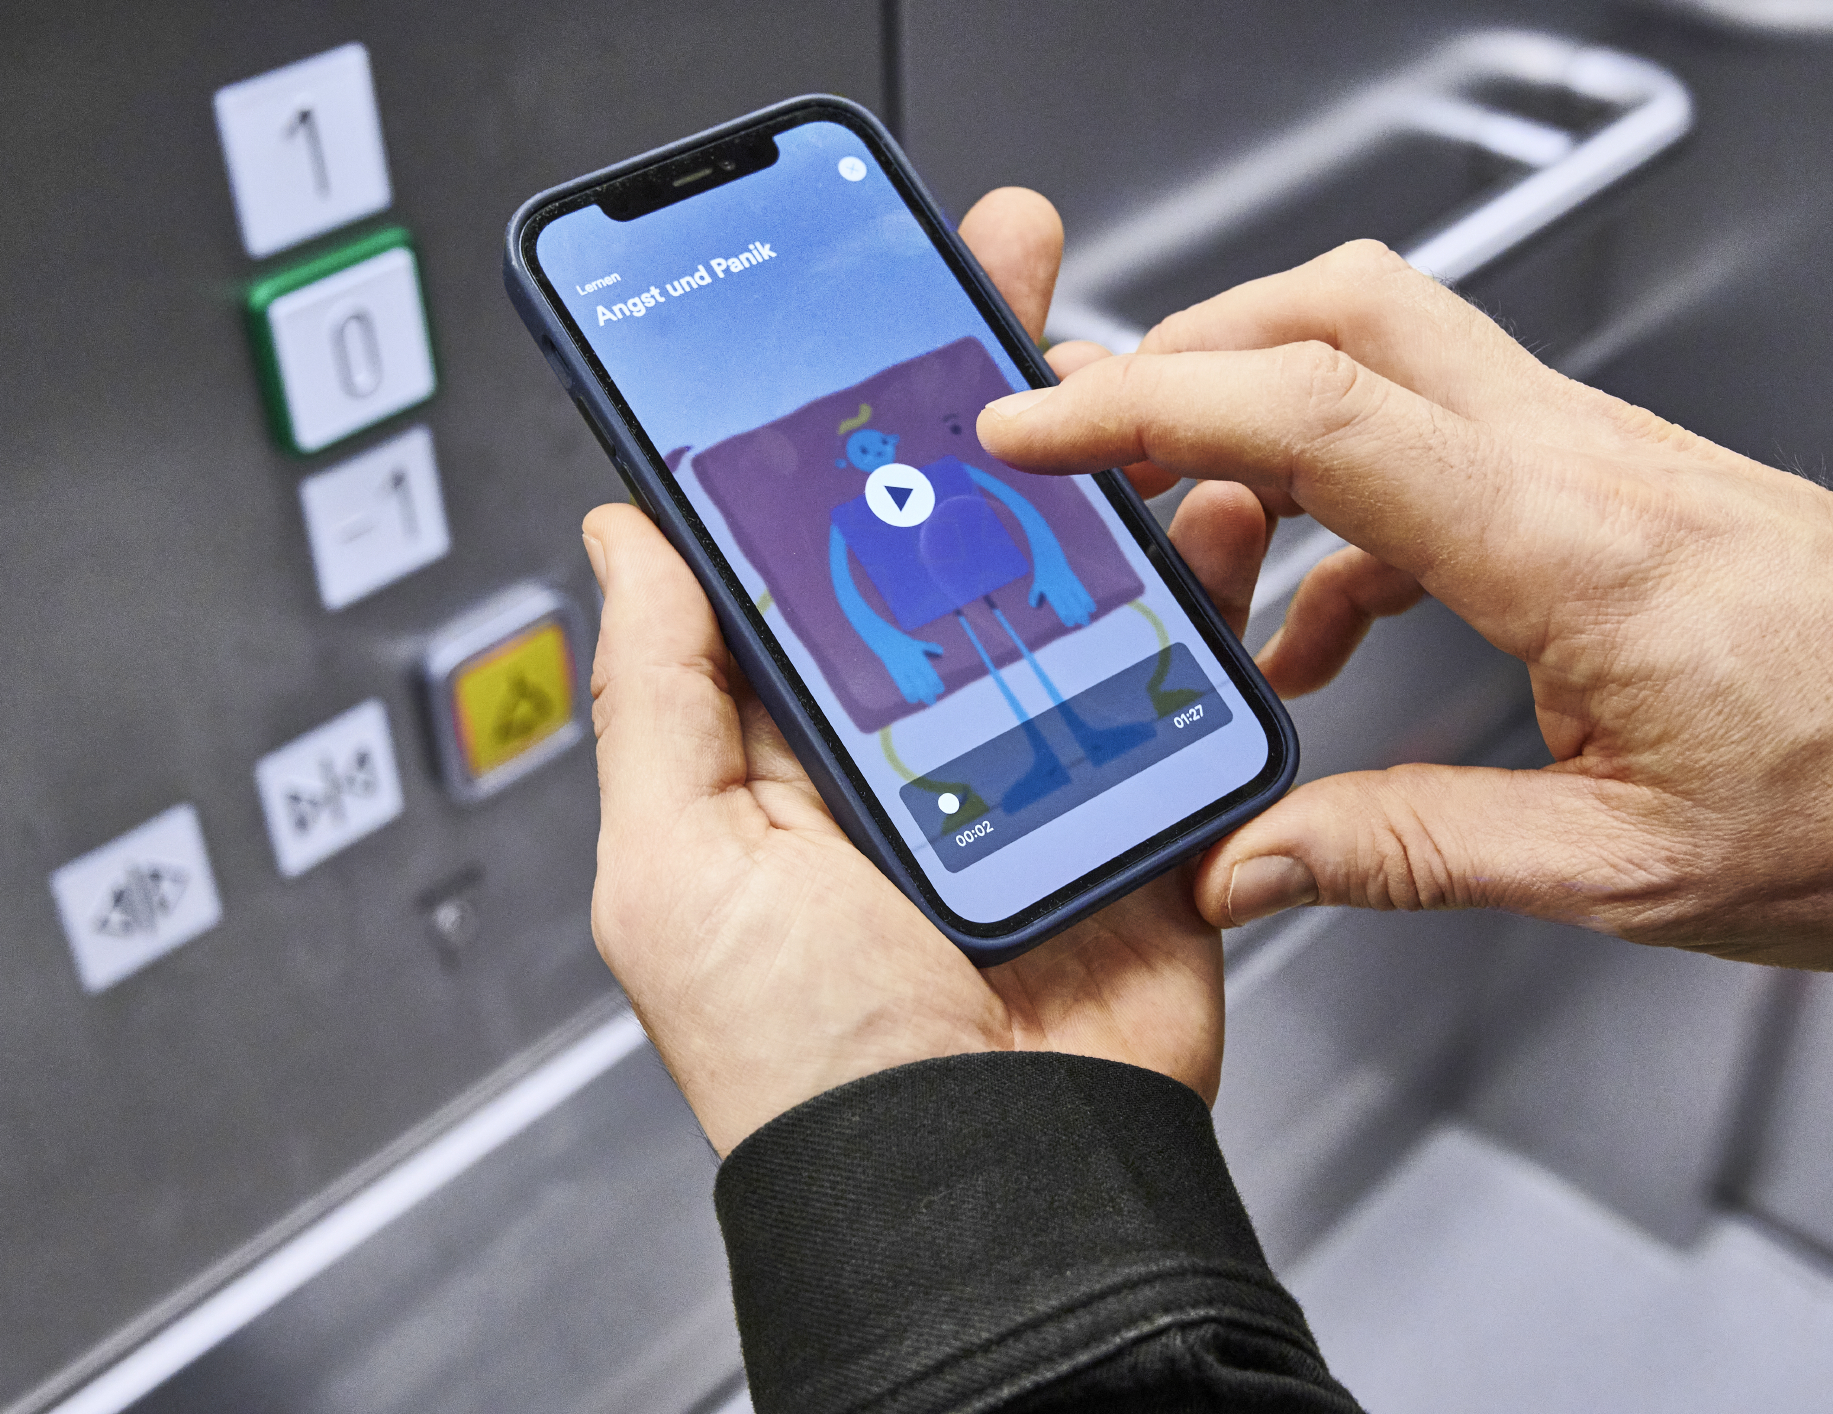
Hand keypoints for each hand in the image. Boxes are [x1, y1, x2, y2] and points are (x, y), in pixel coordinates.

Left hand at [582, 190, 1268, 1154]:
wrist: (989, 1182)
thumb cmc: (812, 1062)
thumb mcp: (675, 868)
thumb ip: (657, 695)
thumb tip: (622, 540)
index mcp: (788, 736)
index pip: (804, 538)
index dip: (826, 421)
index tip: (855, 313)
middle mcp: (910, 731)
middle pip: (945, 526)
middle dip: (974, 394)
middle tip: (1003, 271)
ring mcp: (1031, 756)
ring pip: (1069, 574)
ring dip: (1095, 465)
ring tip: (1115, 358)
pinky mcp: (1136, 794)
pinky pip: (1171, 665)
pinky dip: (1201, 581)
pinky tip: (1210, 501)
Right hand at [978, 240, 1832, 970]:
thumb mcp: (1633, 868)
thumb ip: (1414, 853)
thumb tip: (1252, 865)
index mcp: (1574, 549)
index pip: (1318, 415)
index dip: (1150, 408)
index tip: (1037, 426)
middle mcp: (1580, 465)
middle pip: (1346, 310)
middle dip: (1186, 351)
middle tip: (1088, 438)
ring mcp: (1598, 460)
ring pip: (1387, 356)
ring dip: (1256, 420)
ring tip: (1181, 550)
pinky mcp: (1610, 489)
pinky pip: (1433, 450)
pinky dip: (1336, 514)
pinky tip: (1316, 629)